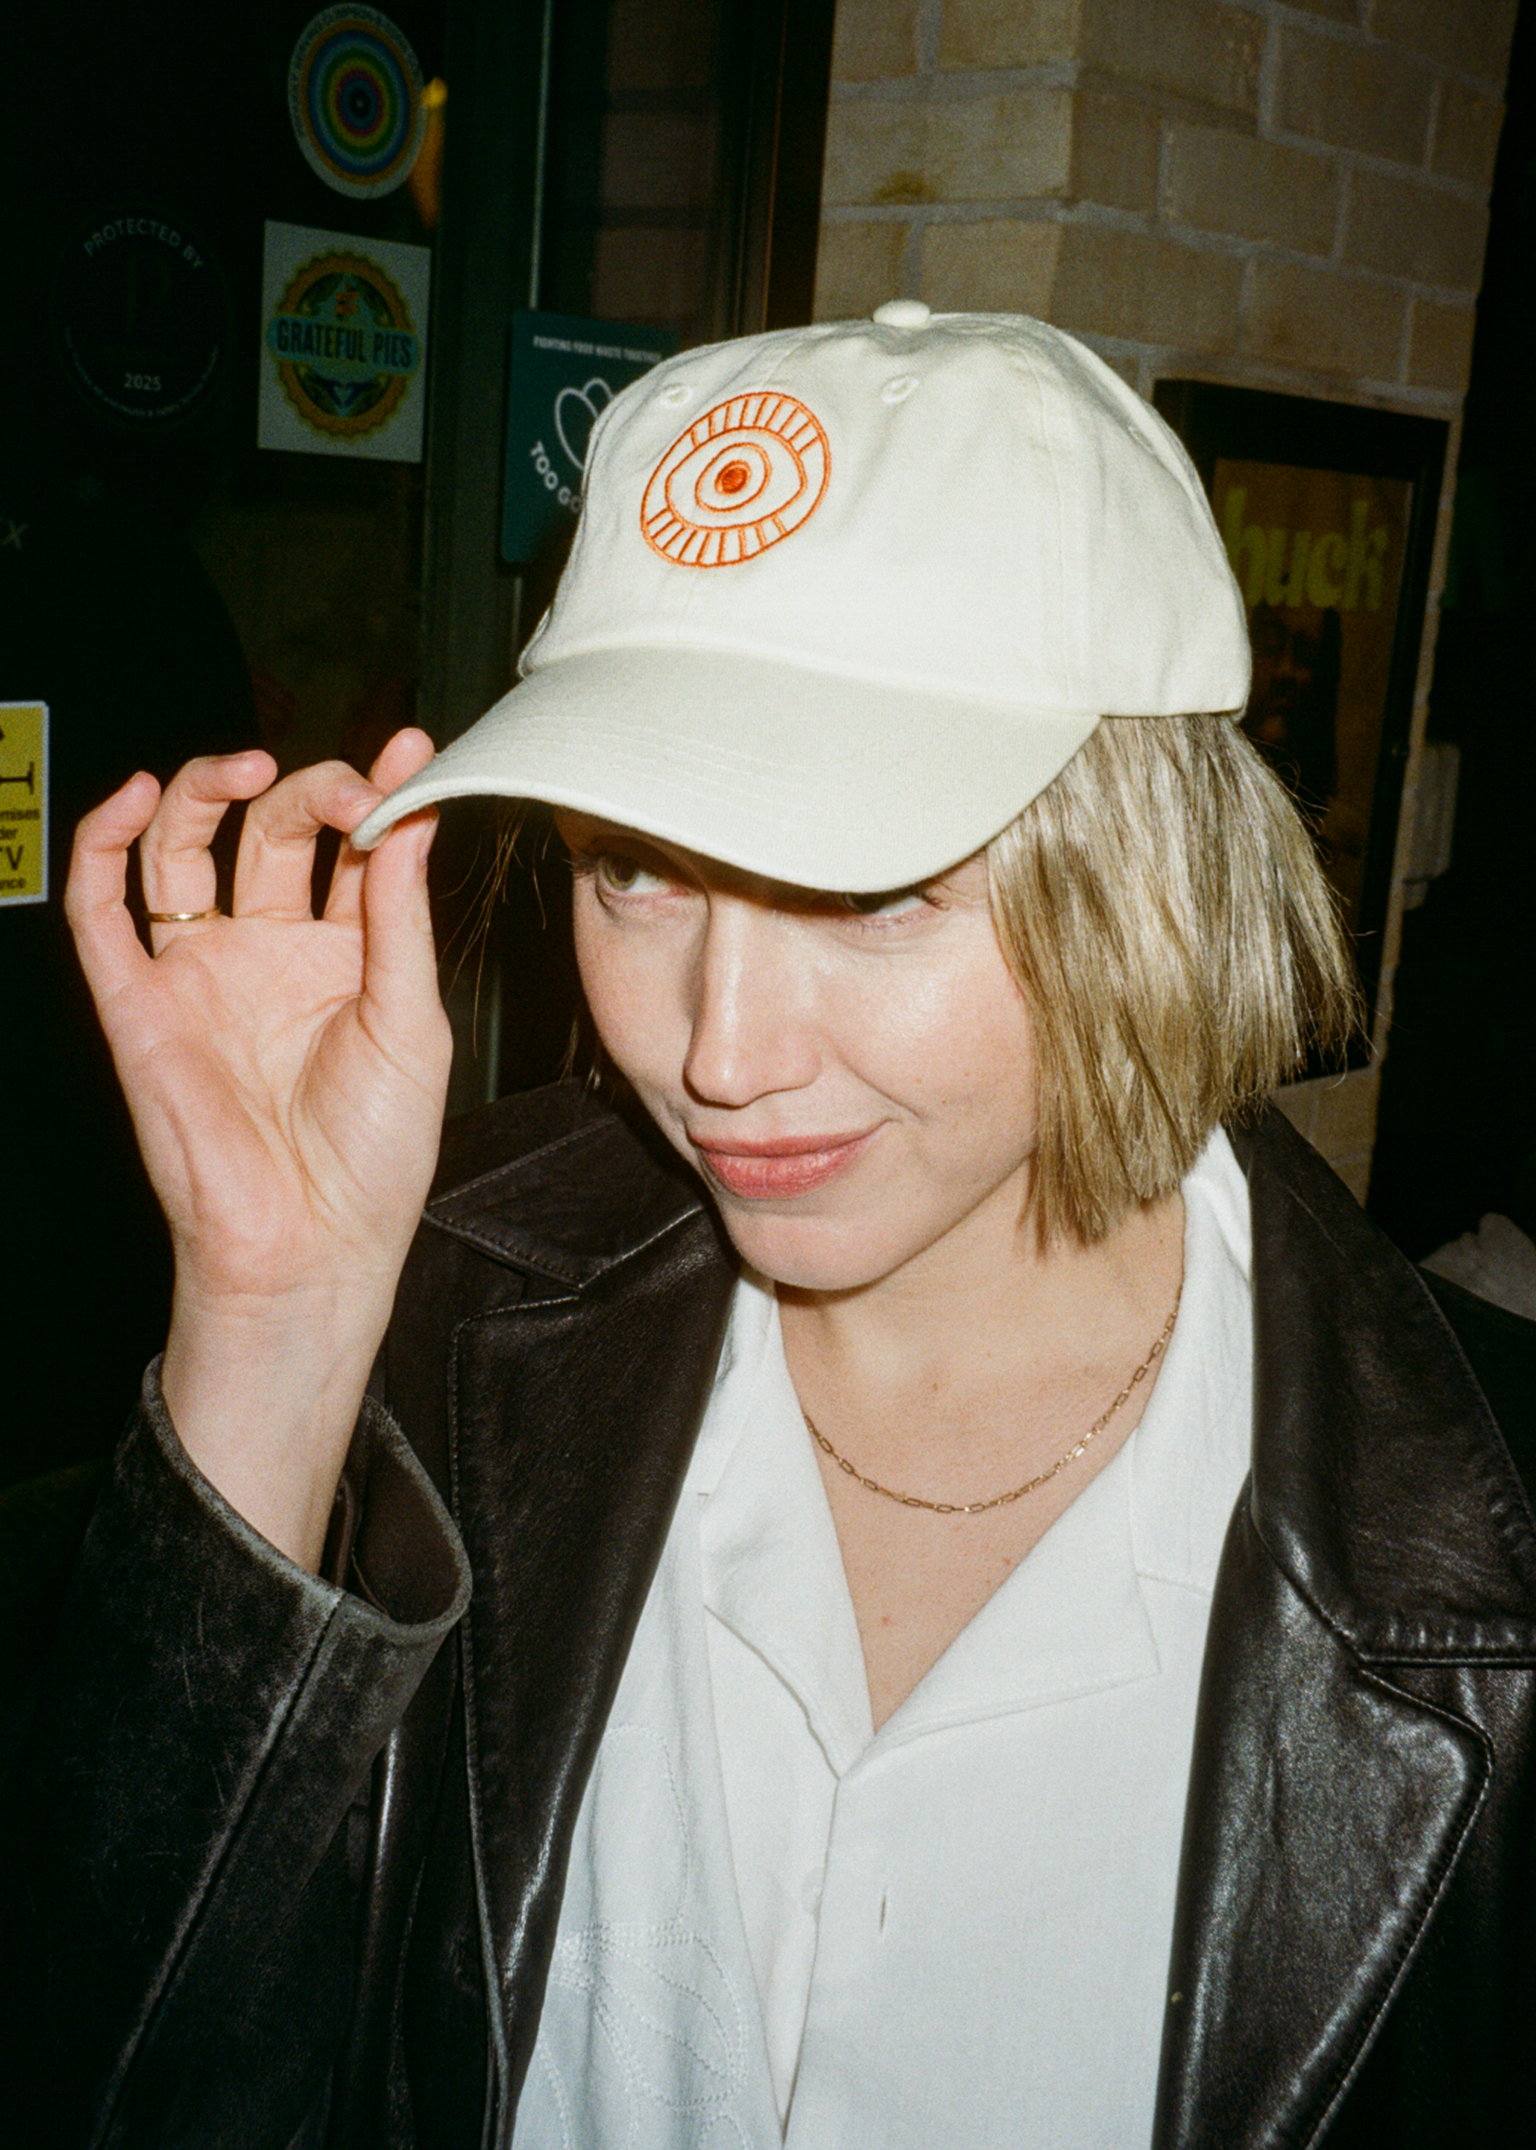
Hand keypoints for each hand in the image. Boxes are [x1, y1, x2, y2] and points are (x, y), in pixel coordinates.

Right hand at [66, 731, 453, 1565]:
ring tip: (249, 770)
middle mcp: (272, 954)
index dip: (373, 795)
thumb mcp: (410, 1021)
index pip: (352, 849)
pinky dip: (105, 844)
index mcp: (348, 958)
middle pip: (271, 836)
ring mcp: (203, 972)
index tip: (407, 753)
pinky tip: (138, 797)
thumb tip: (414, 813)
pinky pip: (101, 909)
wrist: (311, 1244)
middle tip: (342, 788)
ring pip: (183, 851)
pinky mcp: (138, 1001)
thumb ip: (401, 914)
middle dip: (305, 793)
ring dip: (206, 794)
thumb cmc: (373, 1157)